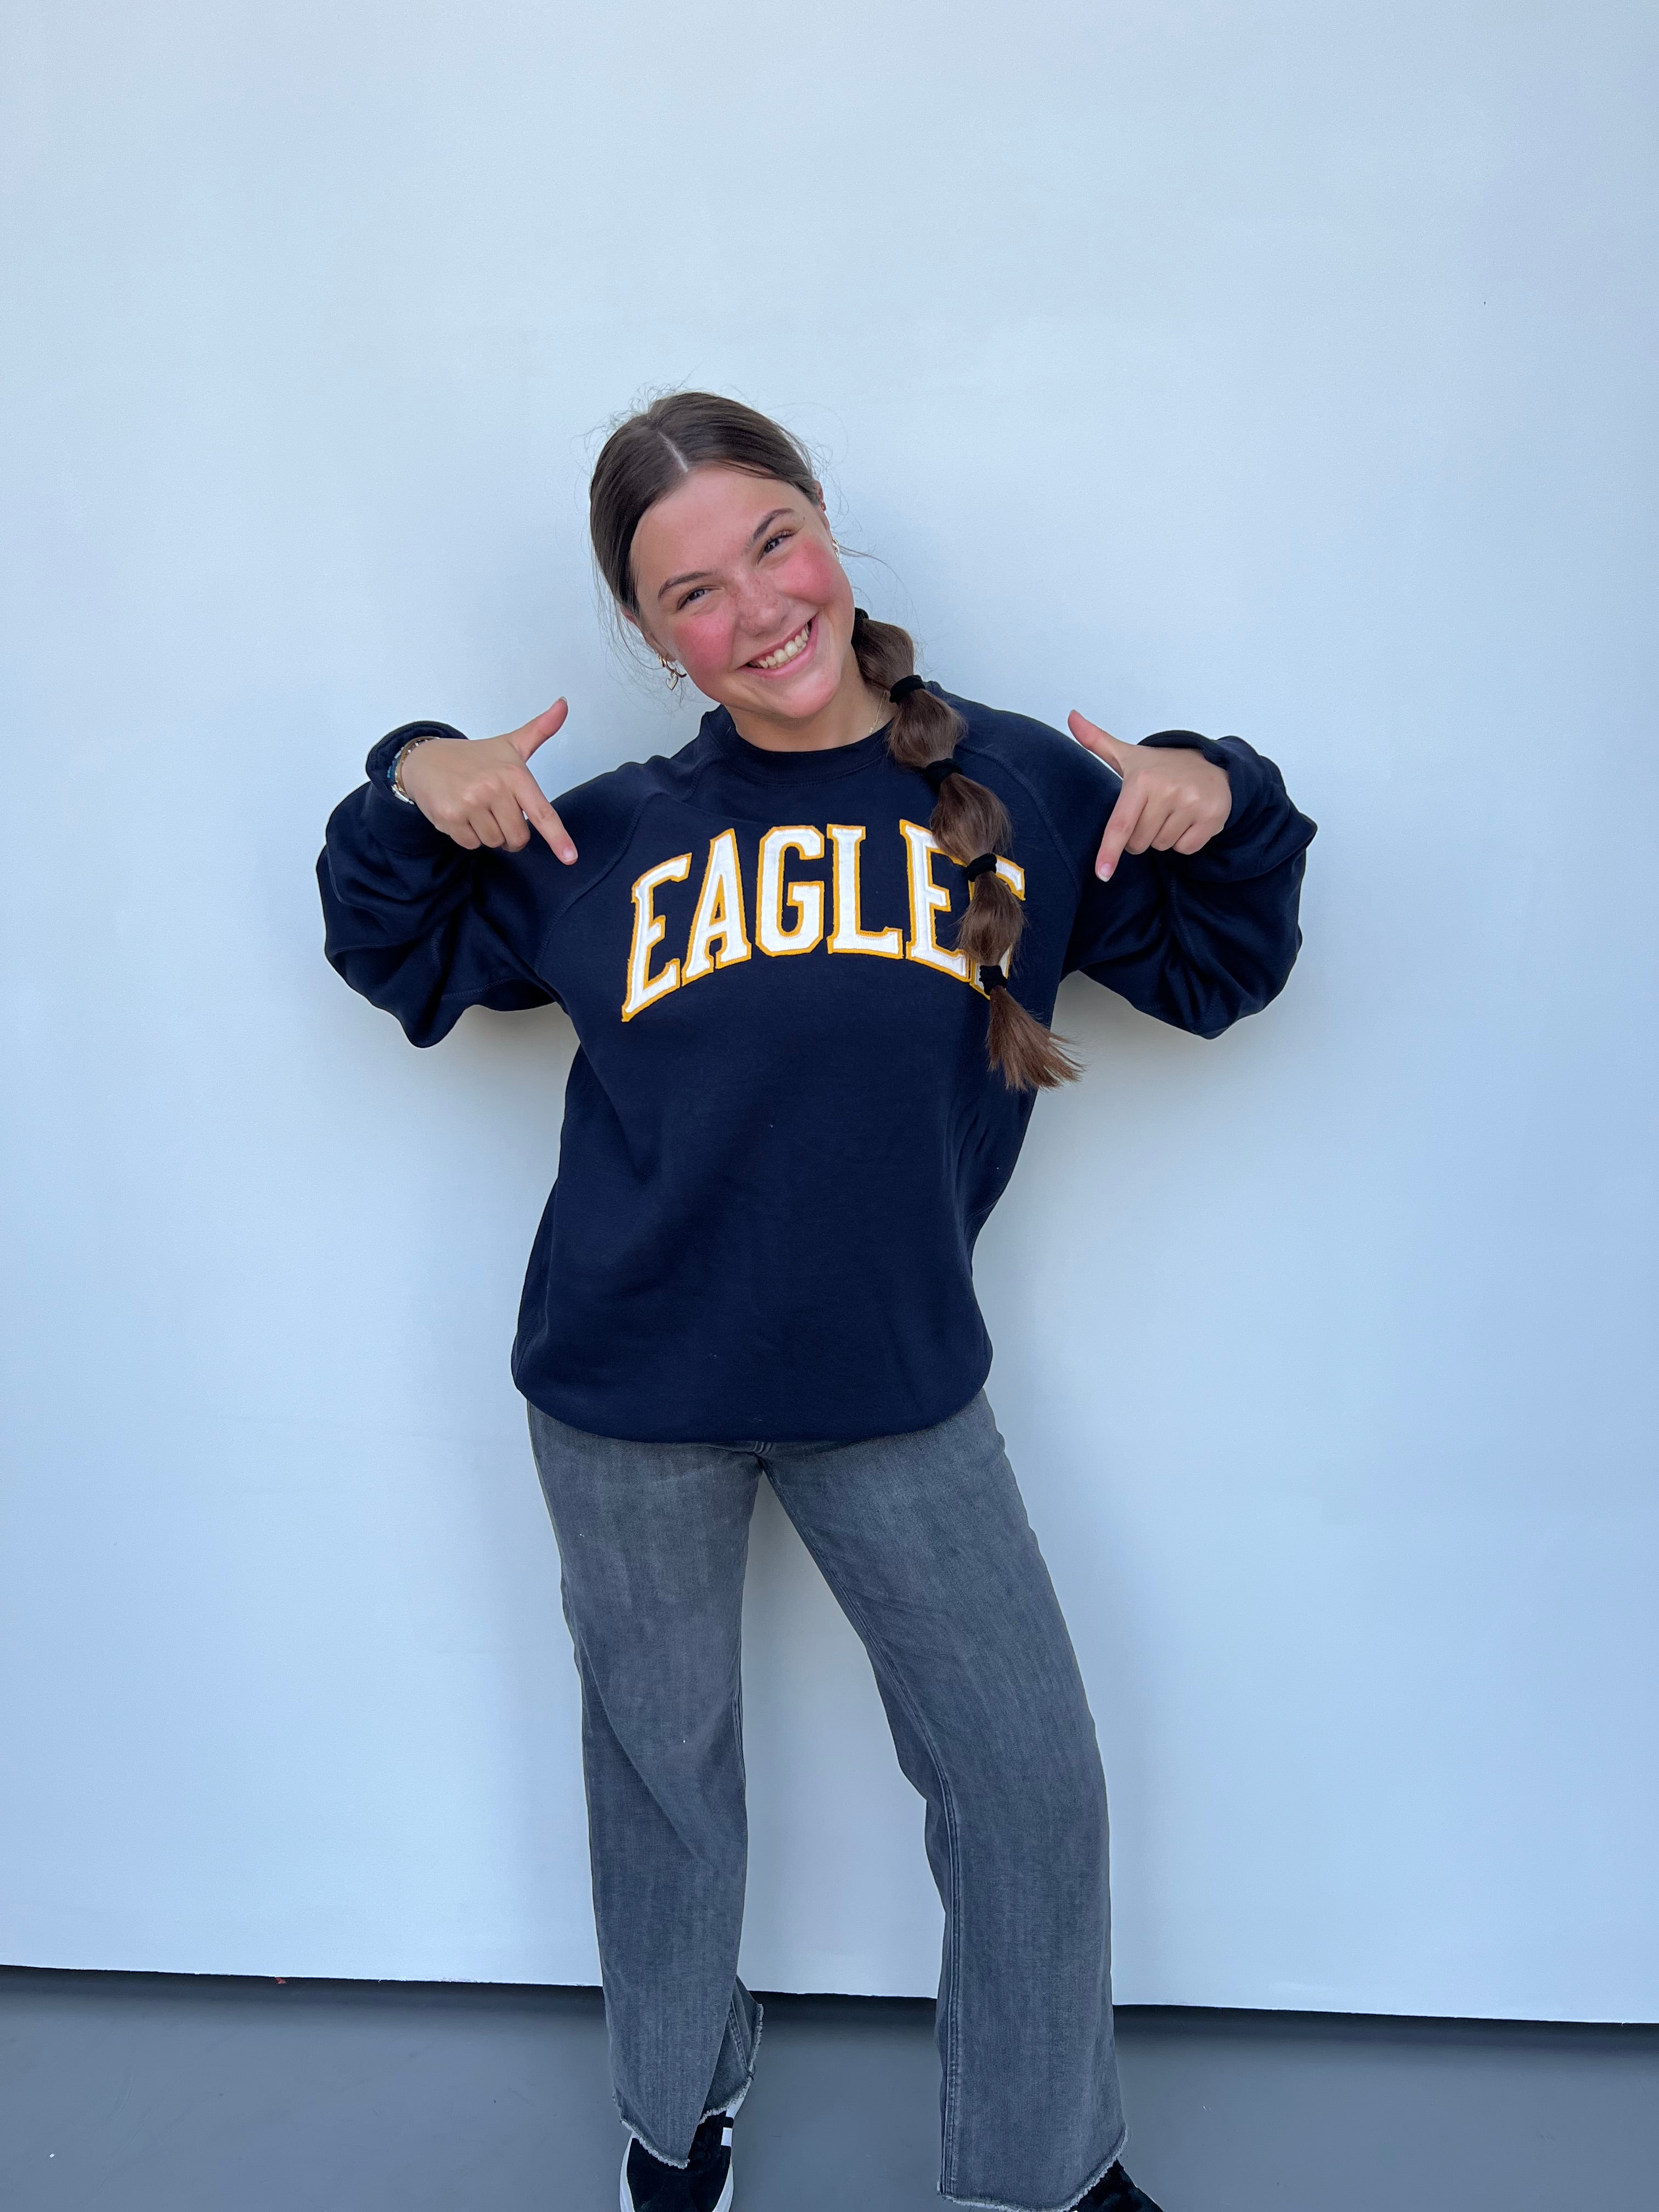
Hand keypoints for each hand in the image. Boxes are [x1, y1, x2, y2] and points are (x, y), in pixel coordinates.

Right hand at [399, 701, 576, 860]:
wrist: (426, 760)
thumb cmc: (475, 757)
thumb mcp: (510, 744)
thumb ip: (540, 730)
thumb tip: (564, 704)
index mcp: (514, 774)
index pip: (542, 812)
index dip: (558, 837)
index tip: (570, 857)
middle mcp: (493, 788)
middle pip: (518, 837)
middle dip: (511, 834)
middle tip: (498, 814)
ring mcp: (470, 803)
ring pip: (494, 843)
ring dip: (489, 834)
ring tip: (477, 810)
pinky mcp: (449, 817)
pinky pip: (471, 844)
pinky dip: (469, 836)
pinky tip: (462, 815)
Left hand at [1068, 712, 1230, 880]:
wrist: (1213, 765)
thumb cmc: (1163, 767)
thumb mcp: (1129, 755)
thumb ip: (1096, 741)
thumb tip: (1071, 716)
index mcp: (1142, 780)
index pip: (1120, 824)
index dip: (1110, 852)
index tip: (1102, 874)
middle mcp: (1167, 791)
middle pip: (1139, 842)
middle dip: (1141, 835)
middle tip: (1153, 812)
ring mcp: (1192, 804)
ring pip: (1162, 846)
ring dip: (1164, 836)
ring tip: (1172, 812)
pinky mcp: (1212, 817)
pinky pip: (1186, 849)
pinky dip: (1185, 841)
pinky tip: (1188, 819)